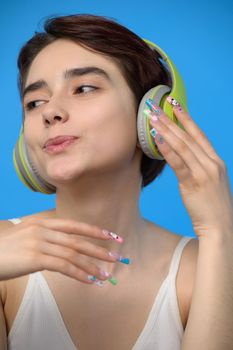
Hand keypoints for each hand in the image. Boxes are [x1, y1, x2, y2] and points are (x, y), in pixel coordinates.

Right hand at [0, 217, 123, 283]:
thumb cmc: (6, 247)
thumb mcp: (27, 234)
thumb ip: (46, 235)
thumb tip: (65, 245)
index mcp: (43, 221)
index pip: (74, 225)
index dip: (94, 231)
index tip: (111, 236)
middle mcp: (43, 229)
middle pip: (77, 240)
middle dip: (99, 248)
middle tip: (116, 255)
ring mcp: (39, 243)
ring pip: (73, 254)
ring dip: (92, 265)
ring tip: (106, 274)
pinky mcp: (35, 258)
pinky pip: (63, 266)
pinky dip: (79, 273)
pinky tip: (90, 280)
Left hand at [148, 96, 232, 238]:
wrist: (222, 227)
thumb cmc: (213, 206)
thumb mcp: (210, 181)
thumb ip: (198, 167)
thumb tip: (180, 156)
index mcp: (216, 161)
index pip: (200, 135)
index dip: (187, 118)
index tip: (175, 104)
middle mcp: (212, 163)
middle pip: (189, 137)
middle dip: (171, 120)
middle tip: (156, 108)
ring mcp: (205, 173)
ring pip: (183, 146)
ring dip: (166, 131)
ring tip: (153, 119)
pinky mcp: (194, 184)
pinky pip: (178, 164)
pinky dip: (167, 150)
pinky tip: (157, 140)